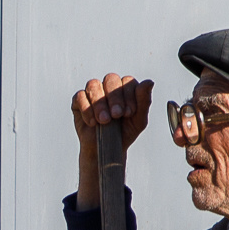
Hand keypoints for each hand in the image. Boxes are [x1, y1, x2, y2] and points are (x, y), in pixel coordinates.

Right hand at [71, 73, 152, 208]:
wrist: (107, 150)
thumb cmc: (124, 133)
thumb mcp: (138, 120)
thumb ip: (144, 101)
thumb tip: (150, 82)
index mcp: (125, 88)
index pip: (127, 81)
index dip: (128, 95)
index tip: (129, 113)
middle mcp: (109, 86)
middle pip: (110, 79)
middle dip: (114, 98)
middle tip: (116, 115)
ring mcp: (93, 92)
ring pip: (94, 85)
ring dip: (99, 103)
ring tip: (104, 121)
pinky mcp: (79, 101)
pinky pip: (80, 96)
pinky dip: (86, 109)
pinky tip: (92, 122)